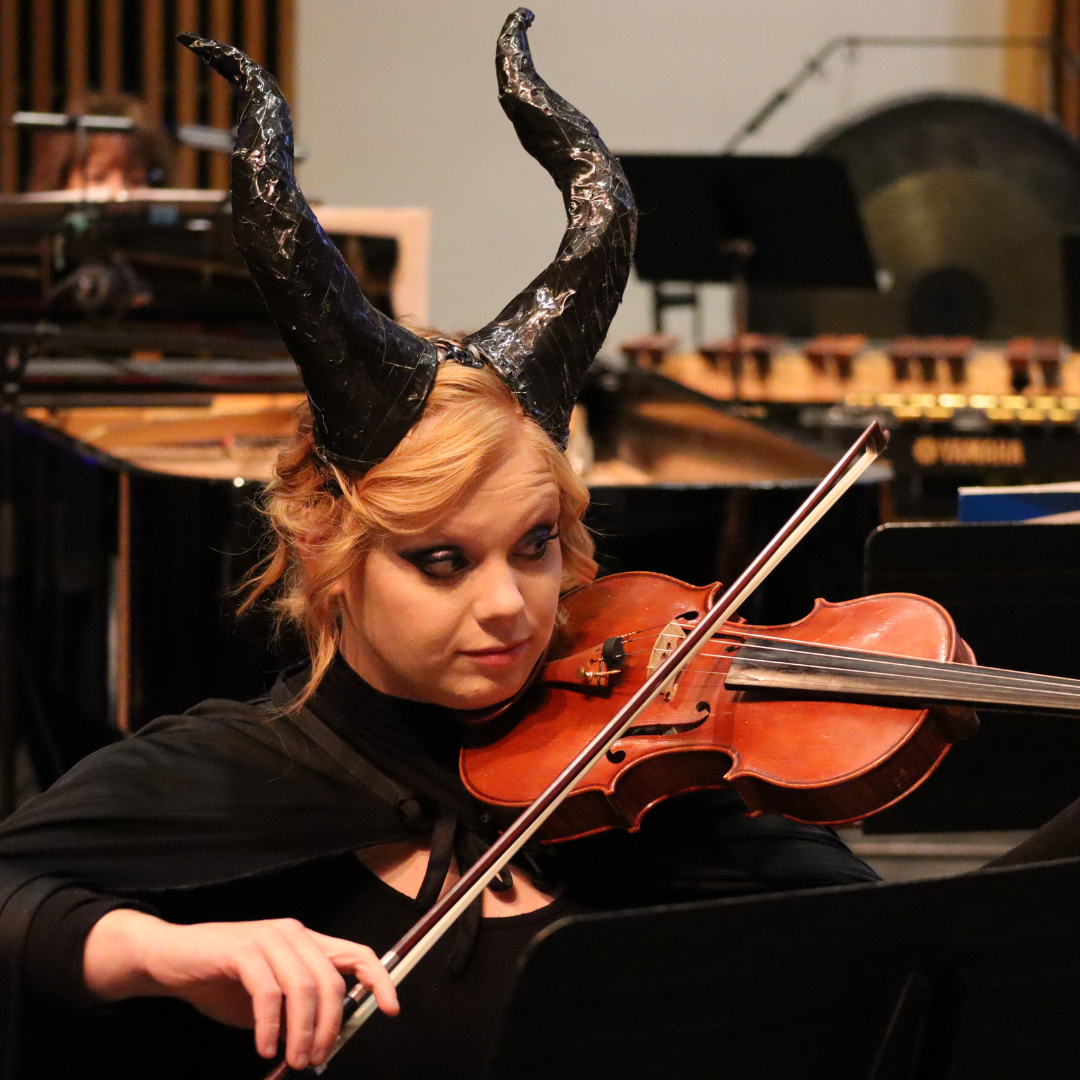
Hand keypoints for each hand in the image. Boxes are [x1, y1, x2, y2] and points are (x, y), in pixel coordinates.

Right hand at [84, 909, 398, 1069]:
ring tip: (294, 1060)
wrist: (170, 959)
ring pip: (305, 987)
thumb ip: (298, 1011)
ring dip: (303, 1032)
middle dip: (331, 1026)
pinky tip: (265, 1046)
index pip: (357, 954)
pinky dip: (271, 1026)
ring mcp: (270, 938)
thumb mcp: (269, 999)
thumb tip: (325, 1043)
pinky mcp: (242, 950)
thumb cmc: (221, 981)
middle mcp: (295, 934)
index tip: (391, 1010)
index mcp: (308, 943)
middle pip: (333, 980)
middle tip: (317, 1059)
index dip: (379, 980)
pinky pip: (269, 992)